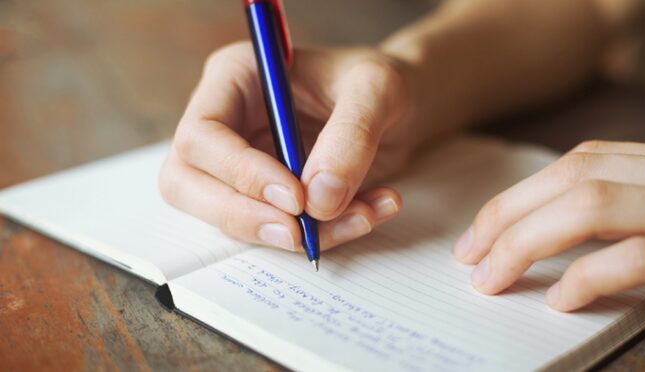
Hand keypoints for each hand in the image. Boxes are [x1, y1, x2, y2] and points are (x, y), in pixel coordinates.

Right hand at [159, 42, 416, 251]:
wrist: (402, 108)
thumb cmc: (379, 84)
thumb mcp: (378, 89)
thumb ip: (351, 136)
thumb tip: (318, 199)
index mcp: (234, 78)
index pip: (201, 135)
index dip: (240, 174)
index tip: (295, 198)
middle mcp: (226, 124)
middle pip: (188, 184)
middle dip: (244, 218)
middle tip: (299, 234)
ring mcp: (239, 165)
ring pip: (229, 218)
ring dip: (295, 234)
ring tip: (363, 215)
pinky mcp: (265, 198)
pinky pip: (274, 230)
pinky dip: (323, 235)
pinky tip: (369, 213)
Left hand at [453, 140, 644, 310]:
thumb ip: (628, 210)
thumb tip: (542, 232)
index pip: (583, 162)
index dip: (522, 194)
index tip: (479, 231)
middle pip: (576, 177)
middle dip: (507, 215)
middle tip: (469, 255)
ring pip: (593, 205)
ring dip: (526, 243)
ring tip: (492, 279)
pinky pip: (635, 258)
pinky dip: (586, 277)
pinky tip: (559, 300)